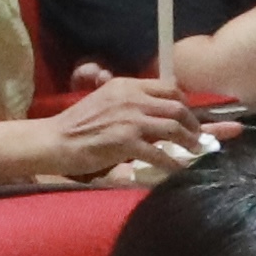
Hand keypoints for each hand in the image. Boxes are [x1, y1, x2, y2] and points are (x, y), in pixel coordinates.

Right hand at [31, 65, 206, 180]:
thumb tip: (154, 110)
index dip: (185, 103)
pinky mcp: (126, 142)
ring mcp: (130, 120)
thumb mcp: (106, 100)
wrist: (56, 140)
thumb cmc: (78, 123)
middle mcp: (132, 98)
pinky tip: (178, 170)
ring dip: (190, 142)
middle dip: (194, 123)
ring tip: (196, 151)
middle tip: (199, 136)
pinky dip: (173, 163)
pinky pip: (159, 153)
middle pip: (177, 107)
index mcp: (127, 85)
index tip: (190, 116)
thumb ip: (129, 101)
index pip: (168, 88)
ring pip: (173, 128)